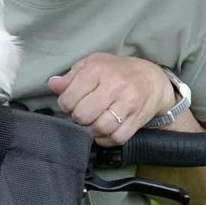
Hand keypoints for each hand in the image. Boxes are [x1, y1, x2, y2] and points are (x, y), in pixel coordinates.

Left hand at [47, 53, 175, 145]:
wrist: (152, 79)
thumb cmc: (116, 71)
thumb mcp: (92, 65)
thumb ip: (70, 76)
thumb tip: (53, 85)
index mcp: (98, 69)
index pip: (69, 98)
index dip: (66, 105)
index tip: (72, 103)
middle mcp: (114, 85)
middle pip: (83, 115)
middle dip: (79, 118)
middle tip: (83, 114)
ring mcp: (128, 103)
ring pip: (100, 128)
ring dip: (92, 130)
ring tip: (93, 122)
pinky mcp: (138, 118)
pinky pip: (116, 138)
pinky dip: (106, 139)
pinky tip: (104, 131)